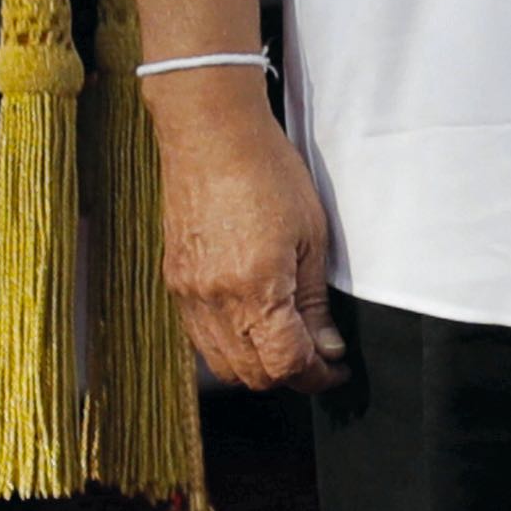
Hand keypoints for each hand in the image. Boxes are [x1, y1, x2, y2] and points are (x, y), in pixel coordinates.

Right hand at [151, 74, 344, 389]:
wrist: (211, 135)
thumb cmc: (267, 173)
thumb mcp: (311, 238)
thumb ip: (315, 303)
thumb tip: (327, 348)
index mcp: (255, 291)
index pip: (287, 365)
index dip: (317, 375)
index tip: (335, 369)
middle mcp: (214, 302)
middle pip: (252, 375)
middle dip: (289, 374)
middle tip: (317, 353)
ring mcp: (188, 295)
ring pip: (222, 364)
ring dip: (257, 364)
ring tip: (286, 339)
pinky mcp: (174, 282)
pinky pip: (200, 337)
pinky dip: (229, 344)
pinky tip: (252, 321)